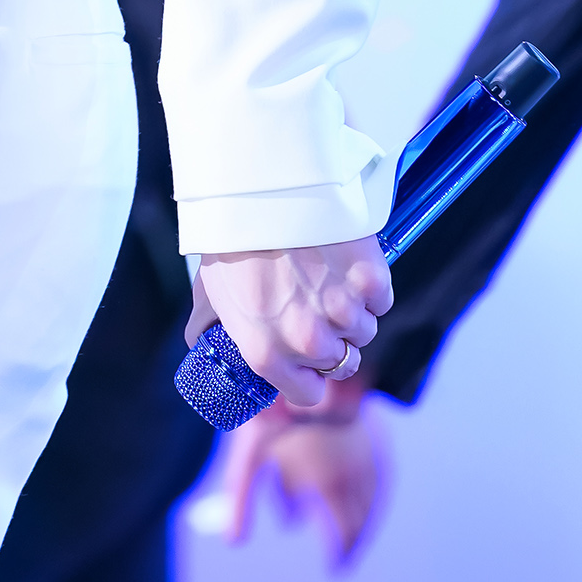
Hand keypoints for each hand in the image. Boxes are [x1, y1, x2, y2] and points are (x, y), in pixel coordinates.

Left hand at [186, 236, 392, 409]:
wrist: (260, 187)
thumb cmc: (231, 239)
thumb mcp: (210, 290)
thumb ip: (208, 326)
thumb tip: (201, 344)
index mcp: (266, 352)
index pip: (307, 393)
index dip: (308, 378)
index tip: (308, 363)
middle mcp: (308, 340)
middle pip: (341, 362)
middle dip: (331, 341)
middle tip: (315, 309)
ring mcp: (343, 310)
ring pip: (363, 331)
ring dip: (352, 315)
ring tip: (328, 282)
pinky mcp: (370, 280)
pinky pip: (381, 300)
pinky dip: (369, 288)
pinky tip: (346, 267)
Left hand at [217, 377, 385, 567]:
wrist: (310, 361)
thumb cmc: (272, 407)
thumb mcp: (249, 454)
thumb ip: (241, 497)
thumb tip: (232, 541)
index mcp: (329, 484)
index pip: (344, 534)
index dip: (340, 555)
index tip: (334, 568)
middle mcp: (355, 472)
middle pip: (361, 518)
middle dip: (351, 539)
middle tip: (344, 553)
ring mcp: (367, 451)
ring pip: (373, 496)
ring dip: (363, 517)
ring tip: (352, 527)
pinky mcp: (373, 432)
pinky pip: (379, 473)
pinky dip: (373, 491)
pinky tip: (363, 490)